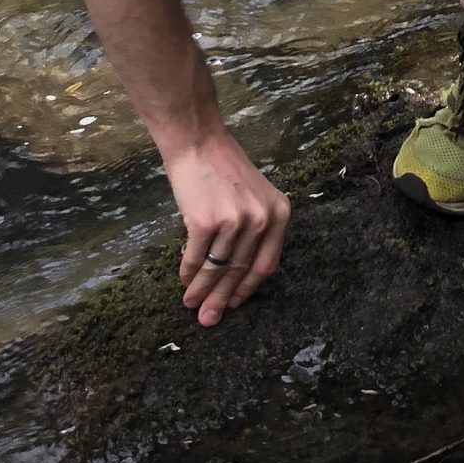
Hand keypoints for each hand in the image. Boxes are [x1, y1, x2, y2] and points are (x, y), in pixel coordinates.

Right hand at [163, 132, 291, 327]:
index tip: (234, 305)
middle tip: (208, 319)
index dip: (247, 289)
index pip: (266, 264)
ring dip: (202, 290)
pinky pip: (196, 257)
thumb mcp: (255, 197)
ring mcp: (234, 221)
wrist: (198, 142)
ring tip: (191, 305)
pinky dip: (188, 273)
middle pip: (240, 271)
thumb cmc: (223, 169)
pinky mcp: (206, 221)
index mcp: (279, 213)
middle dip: (222, 299)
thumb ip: (255, 231)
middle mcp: (261, 219)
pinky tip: (184, 281)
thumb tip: (237, 276)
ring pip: (217, 268)